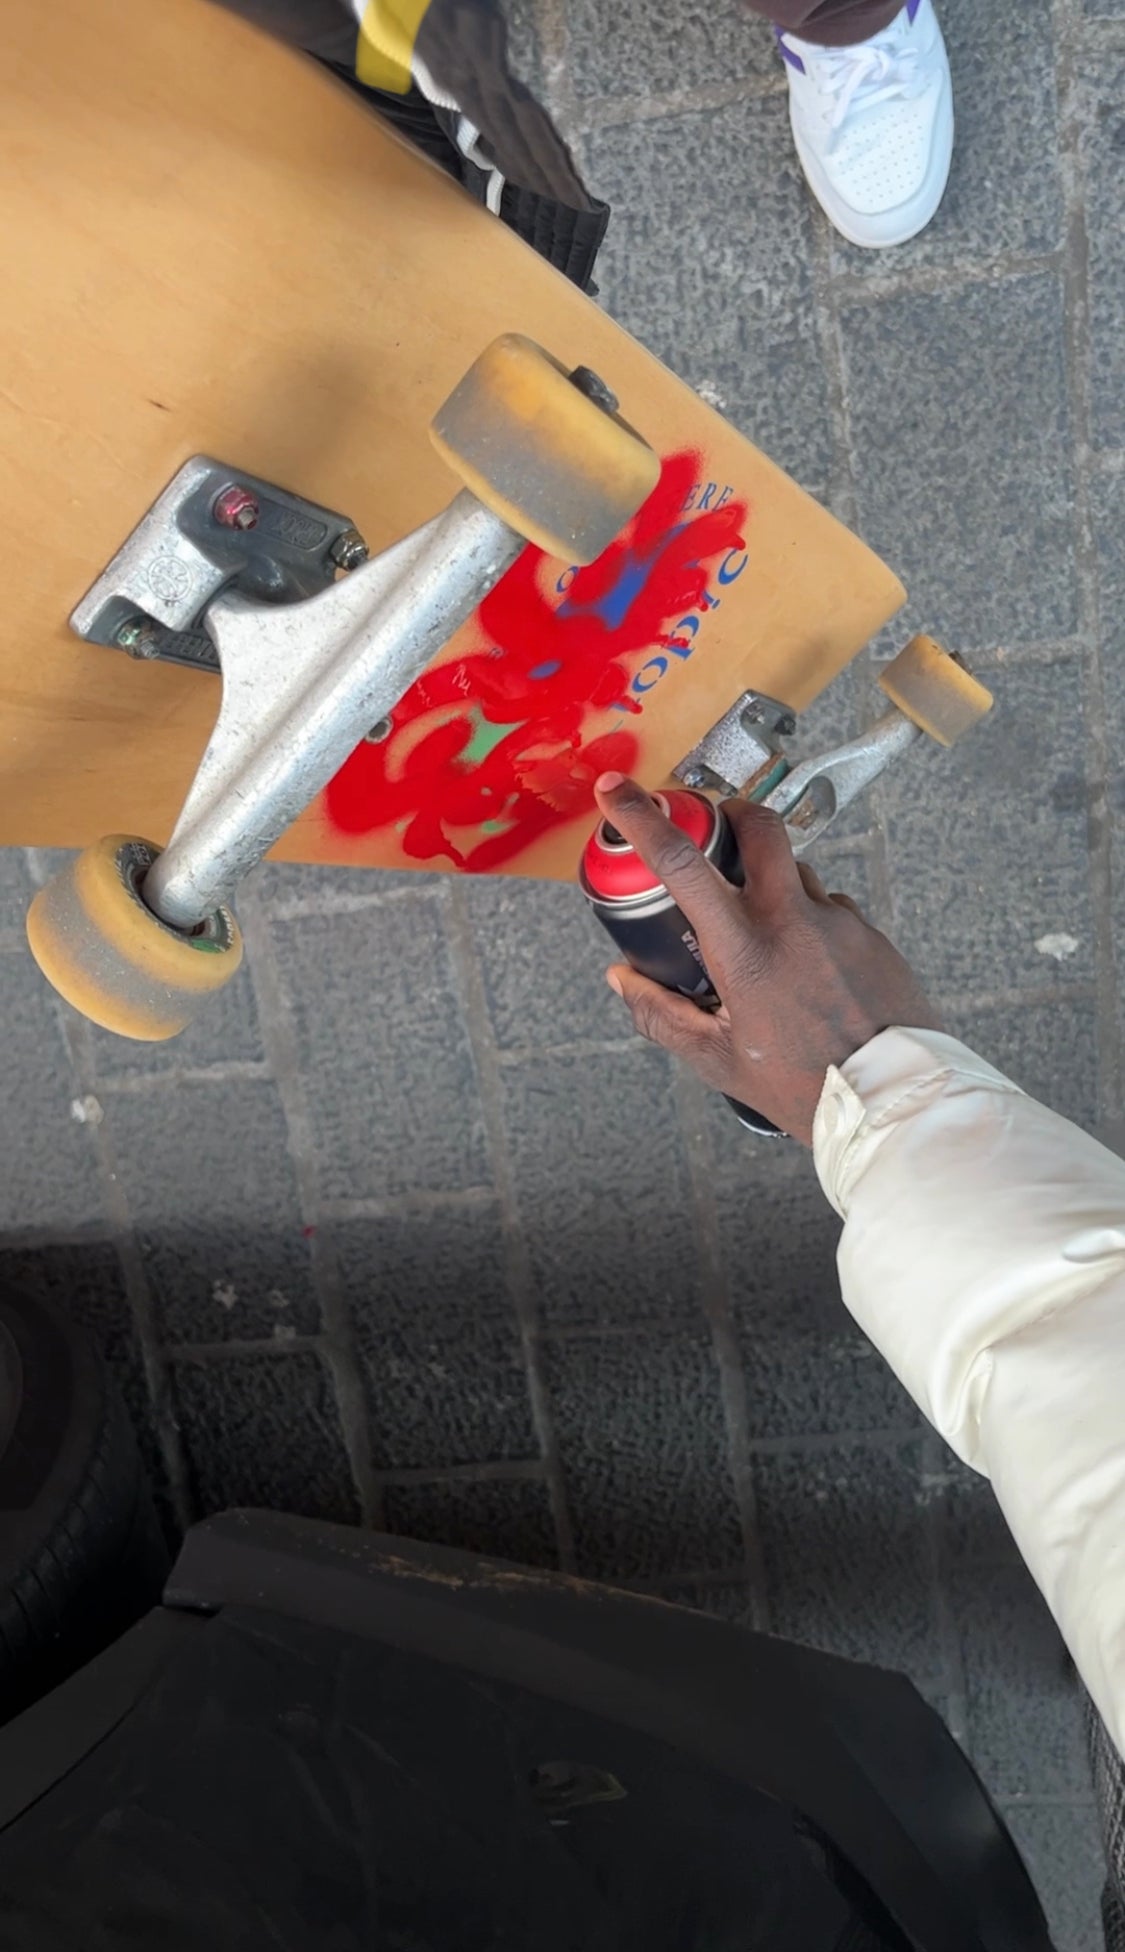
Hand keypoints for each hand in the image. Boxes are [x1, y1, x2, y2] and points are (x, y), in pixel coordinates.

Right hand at [593, 772, 941, 1144]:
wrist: (892, 1101)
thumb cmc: (806, 1088)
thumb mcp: (718, 1059)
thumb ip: (662, 1015)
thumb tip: (622, 980)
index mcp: (744, 949)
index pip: (682, 863)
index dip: (641, 817)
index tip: (616, 791)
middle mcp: (793, 920)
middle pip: (758, 825)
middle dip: (728, 814)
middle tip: (711, 831)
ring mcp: (839, 921)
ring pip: (797, 871)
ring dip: (771, 880)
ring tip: (760, 931)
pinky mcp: (871, 934)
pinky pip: (831, 909)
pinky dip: (808, 920)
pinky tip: (805, 966)